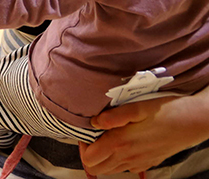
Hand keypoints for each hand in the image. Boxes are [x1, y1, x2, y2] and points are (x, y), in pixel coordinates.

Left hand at [81, 94, 208, 173]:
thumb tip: (93, 122)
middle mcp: (128, 157)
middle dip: (90, 153)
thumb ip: (113, 116)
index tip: (87, 132)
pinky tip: (124, 142)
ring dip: (104, 157)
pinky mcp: (148, 163)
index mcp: (121, 143)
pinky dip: (119, 159)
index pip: (89, 158)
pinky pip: (126, 167)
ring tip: (108, 137)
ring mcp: (139, 163)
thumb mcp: (138, 107)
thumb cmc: (166, 110)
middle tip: (95, 135)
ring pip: (111, 169)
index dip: (82, 146)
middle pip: (97, 168)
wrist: (194, 121)